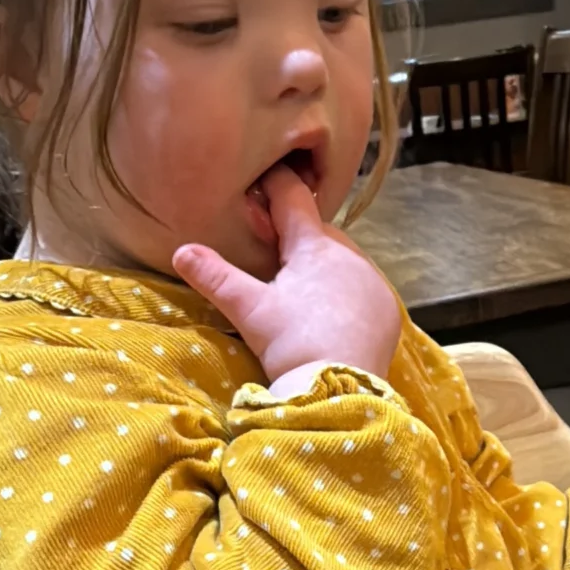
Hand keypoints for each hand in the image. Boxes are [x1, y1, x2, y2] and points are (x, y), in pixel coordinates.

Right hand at [174, 164, 400, 391]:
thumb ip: (215, 276)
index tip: (264, 177)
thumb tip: (181, 251)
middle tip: (274, 246)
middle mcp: (351, 256)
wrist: (342, 392)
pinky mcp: (388, 311)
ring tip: (301, 282)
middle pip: (319, 232)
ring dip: (324, 263)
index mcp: (315, 245)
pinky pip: (363, 288)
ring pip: (344, 259)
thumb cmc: (292, 344)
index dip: (276, 186)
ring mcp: (374, 284)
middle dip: (297, 235)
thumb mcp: (248, 309)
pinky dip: (346, 291)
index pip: (293, 200)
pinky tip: (331, 309)